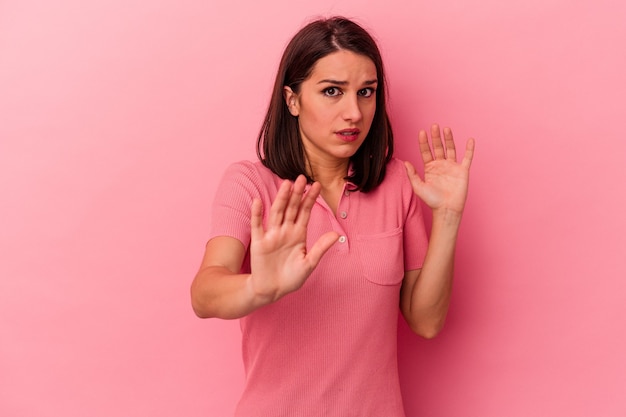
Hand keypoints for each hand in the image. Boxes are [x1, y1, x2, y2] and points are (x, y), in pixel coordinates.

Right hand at [248, 175, 338, 302]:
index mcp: (298, 234)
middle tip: (302, 177)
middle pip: (291, 208)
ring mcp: (272, 235)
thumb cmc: (291, 278)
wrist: (272, 291)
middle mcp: (285, 231)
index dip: (310, 199)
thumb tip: (336, 235)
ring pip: (277, 212)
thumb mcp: (309, 264)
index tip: (317, 185)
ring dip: (281, 198)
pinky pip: (257, 226)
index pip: (305, 212)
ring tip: (286, 184)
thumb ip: (321, 248)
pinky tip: (258, 201)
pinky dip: (257, 213)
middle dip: (297, 193)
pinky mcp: (259, 242)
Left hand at [404, 124, 474, 214]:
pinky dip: (469, 149)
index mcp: (430, 168)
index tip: (422, 132)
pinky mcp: (462, 171)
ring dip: (449, 139)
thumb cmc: (432, 201)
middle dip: (436, 137)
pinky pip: (467, 158)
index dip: (424, 142)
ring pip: (451, 149)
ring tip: (446, 129)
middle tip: (434, 125)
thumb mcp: (418, 187)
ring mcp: (452, 167)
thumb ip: (412, 175)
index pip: (426, 151)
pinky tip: (470, 140)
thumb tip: (405, 162)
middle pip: (438, 147)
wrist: (446, 210)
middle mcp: (441, 165)